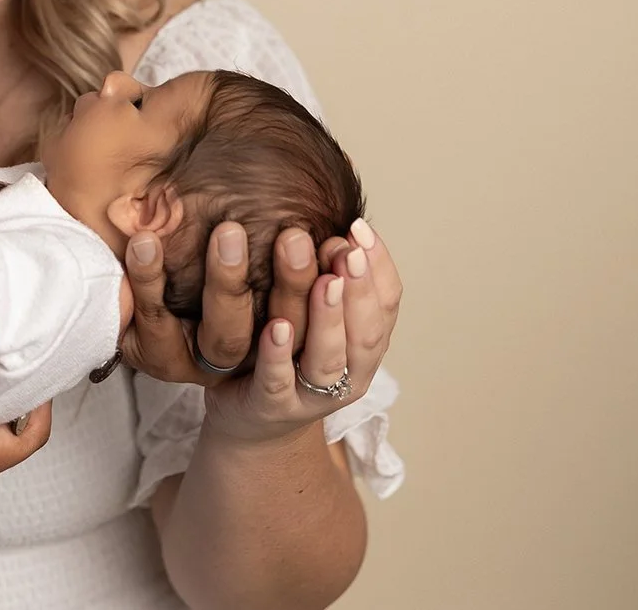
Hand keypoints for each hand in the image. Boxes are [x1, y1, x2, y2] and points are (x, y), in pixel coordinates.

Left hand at [121, 218, 401, 445]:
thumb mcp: (311, 311)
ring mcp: (311, 396)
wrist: (251, 420)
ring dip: (327, 317)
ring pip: (327, 358)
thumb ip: (326, 273)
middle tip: (343, 246)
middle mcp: (347, 374)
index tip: (359, 227)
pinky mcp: (270, 407)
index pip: (386, 305)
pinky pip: (277, 382)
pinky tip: (276, 327)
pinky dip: (279, 356)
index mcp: (364, 346)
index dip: (377, 267)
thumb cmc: (284, 351)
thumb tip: (334, 218)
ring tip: (322, 280)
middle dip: (357, 287)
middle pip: (363, 331)